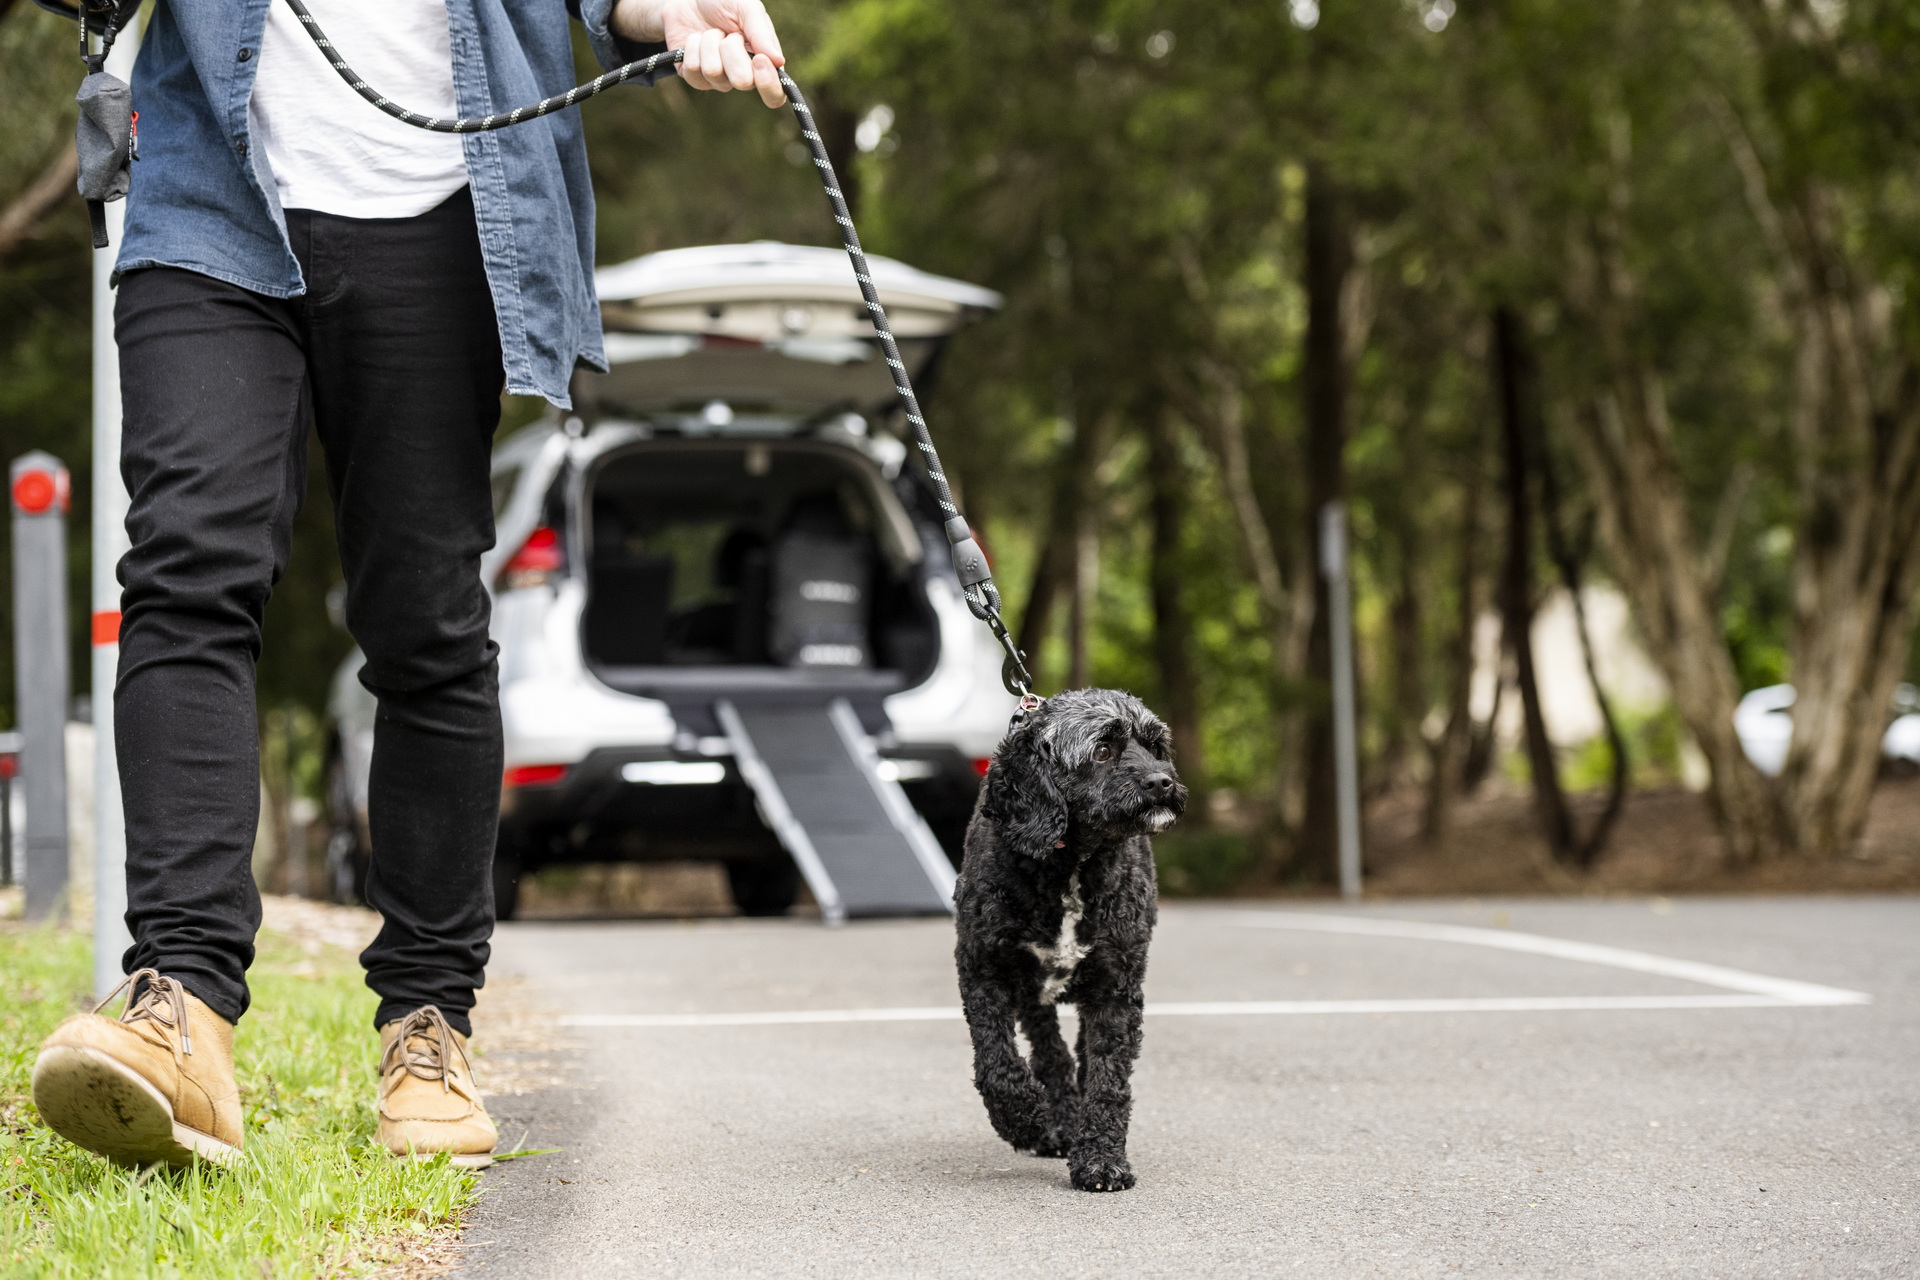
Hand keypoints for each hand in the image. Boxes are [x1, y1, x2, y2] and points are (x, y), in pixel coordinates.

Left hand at [611, 0, 787, 107]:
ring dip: (709, 46)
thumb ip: (762, 32)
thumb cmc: (720, 1)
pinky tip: (693, 41)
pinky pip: (693, 73)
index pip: (774, 94)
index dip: (769, 85)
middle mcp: (739, 76)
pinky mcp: (691, 76)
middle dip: (732, 53)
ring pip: (714, 75)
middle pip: (741, 83)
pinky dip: (692, 50)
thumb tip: (779, 62)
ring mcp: (714, 79)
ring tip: (708, 33)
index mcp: (760, 63)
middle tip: (727, 35)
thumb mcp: (746, 8)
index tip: (761, 62)